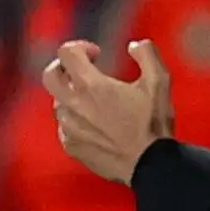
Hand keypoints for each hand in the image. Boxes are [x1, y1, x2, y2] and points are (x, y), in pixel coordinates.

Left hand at [44, 37, 176, 185]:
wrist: (149, 164)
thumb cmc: (153, 124)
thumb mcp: (159, 81)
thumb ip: (146, 54)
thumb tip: (133, 46)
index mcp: (91, 85)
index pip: (66, 53)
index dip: (80, 46)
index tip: (96, 54)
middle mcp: (73, 105)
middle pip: (49, 75)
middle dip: (62, 67)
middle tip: (80, 71)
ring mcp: (69, 127)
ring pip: (57, 102)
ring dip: (71, 95)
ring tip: (94, 99)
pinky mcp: (71, 146)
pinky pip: (63, 126)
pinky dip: (74, 119)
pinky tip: (94, 122)